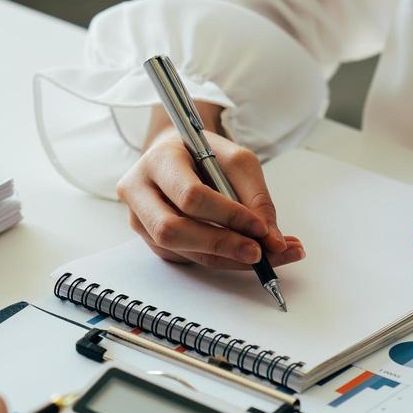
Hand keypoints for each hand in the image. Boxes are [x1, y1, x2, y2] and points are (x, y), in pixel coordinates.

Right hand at [116, 106, 304, 269]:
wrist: (178, 156)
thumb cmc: (205, 154)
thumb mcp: (237, 162)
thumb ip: (257, 199)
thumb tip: (273, 242)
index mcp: (158, 162)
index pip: (190, 196)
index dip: (227, 215)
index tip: (261, 228)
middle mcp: (138, 192)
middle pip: (173, 231)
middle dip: (221, 245)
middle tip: (260, 253)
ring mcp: (140, 220)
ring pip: (181, 251)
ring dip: (227, 258)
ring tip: (267, 257)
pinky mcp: (151, 240)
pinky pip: (187, 258)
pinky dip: (220, 259)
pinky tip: (244, 253)